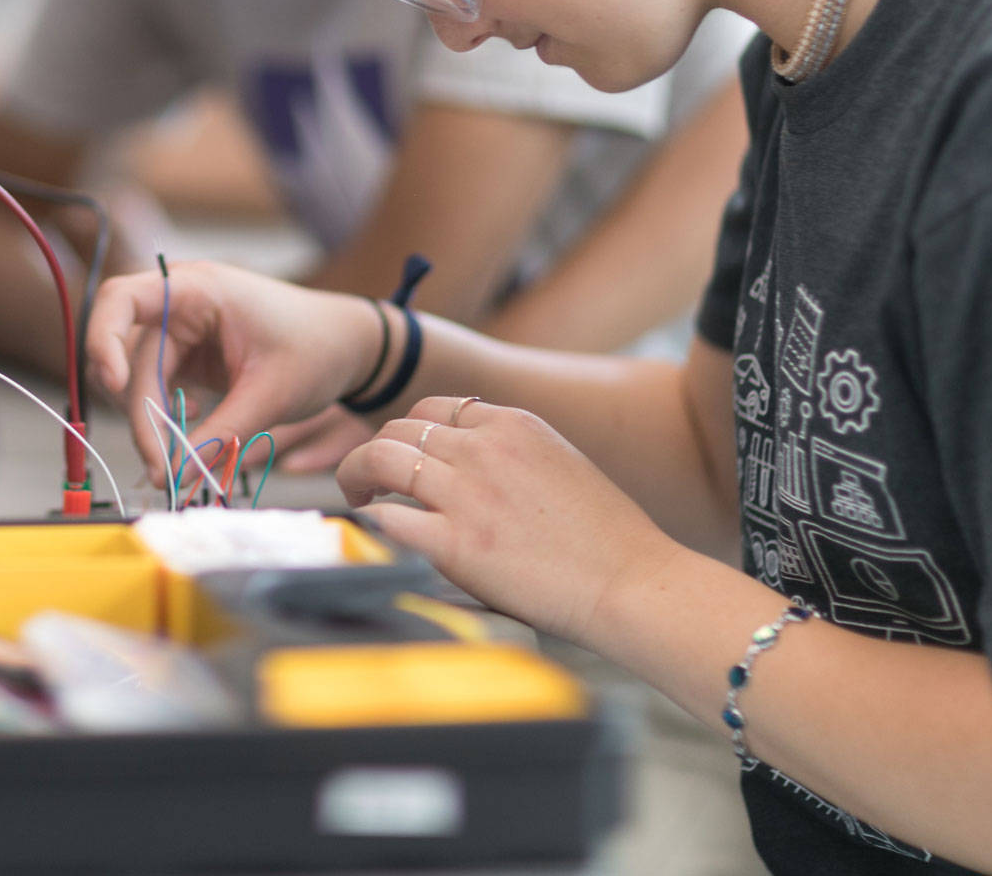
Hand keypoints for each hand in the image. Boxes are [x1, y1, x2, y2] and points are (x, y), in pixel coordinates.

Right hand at [86, 260, 378, 482]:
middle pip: (129, 355)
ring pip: (137, 376)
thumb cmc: (317, 350)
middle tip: (161, 466)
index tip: (117, 386)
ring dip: (149, 420)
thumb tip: (175, 475)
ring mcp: (181, 327)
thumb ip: (220, 435)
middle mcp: (180, 302)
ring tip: (174, 462)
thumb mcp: (271, 395)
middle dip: (140, 413)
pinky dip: (162, 416)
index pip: (121, 298)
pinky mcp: (185, 353)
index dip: (103, 338)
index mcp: (199, 288)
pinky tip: (185, 434)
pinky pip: (155, 386)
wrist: (347, 345)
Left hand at [337, 396, 677, 647]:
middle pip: (399, 429)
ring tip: (358, 498)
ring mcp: (467, 493)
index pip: (434, 408)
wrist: (634, 583)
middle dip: (374, 452)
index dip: (408, 430)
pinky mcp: (457, 544)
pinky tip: (375, 532)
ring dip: (357, 476)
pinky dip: (374, 522)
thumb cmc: (606, 539)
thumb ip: (510, 455)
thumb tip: (465, 462)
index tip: (401, 454)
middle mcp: (484, 448)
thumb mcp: (558, 464)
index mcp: (513, 424)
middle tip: (366, 480)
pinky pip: (389, 519)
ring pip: (381, 460)